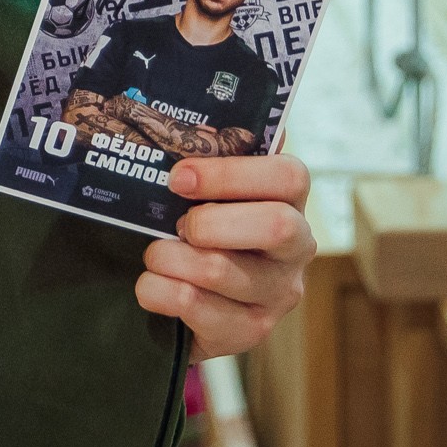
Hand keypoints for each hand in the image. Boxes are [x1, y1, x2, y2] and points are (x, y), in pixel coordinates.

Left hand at [137, 151, 313, 360]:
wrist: (182, 302)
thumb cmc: (196, 228)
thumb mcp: (204, 190)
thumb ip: (211, 153)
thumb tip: (210, 114)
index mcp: (290, 201)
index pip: (289, 176)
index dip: (231, 173)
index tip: (179, 176)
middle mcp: (296, 248)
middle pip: (274, 226)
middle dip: (209, 221)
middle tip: (175, 223)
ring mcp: (277, 294)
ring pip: (221, 269)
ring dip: (169, 256)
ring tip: (154, 253)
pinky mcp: (249, 331)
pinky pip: (197, 307)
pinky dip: (158, 291)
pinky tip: (150, 285)